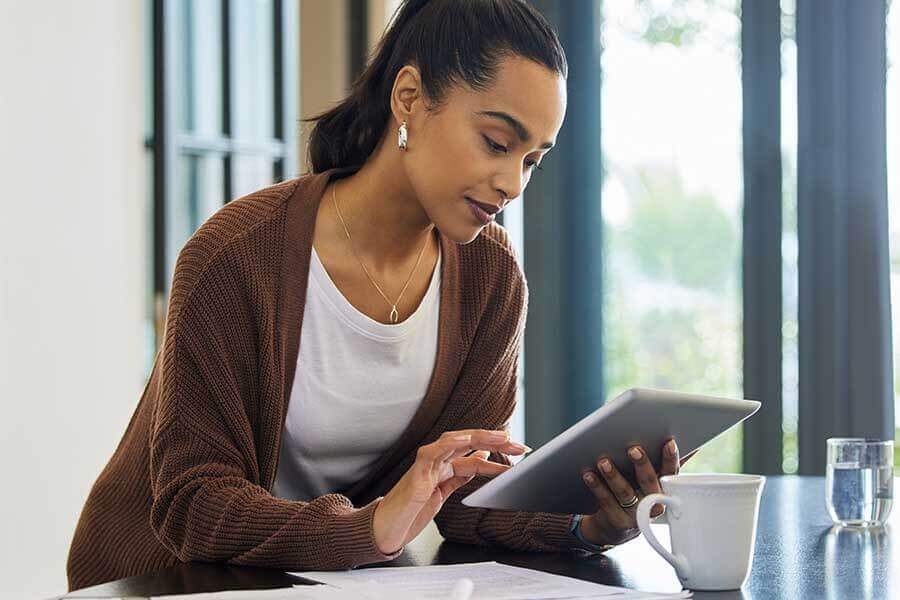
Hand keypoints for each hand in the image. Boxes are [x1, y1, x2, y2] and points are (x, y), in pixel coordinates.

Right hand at [373, 429, 530, 553]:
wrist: (387, 527)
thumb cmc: (412, 512)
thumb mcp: (443, 492)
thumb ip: (461, 475)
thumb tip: (483, 458)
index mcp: (444, 466)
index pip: (476, 454)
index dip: (499, 453)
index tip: (520, 454)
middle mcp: (437, 461)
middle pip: (470, 443)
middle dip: (496, 442)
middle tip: (521, 446)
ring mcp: (426, 465)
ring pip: (456, 441)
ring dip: (481, 438)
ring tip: (503, 438)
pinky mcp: (417, 473)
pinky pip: (433, 452)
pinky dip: (450, 443)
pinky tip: (467, 439)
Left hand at [577, 438, 692, 546]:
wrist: (618, 526)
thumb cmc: (638, 494)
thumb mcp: (653, 481)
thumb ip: (666, 463)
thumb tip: (691, 444)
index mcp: (664, 489)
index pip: (670, 471)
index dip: (670, 458)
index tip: (668, 442)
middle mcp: (653, 503)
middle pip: (648, 482)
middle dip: (642, 465)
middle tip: (633, 449)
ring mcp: (636, 514)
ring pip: (625, 492)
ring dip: (614, 475)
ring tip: (603, 461)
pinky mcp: (618, 520)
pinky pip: (606, 501)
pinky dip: (597, 487)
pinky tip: (588, 474)